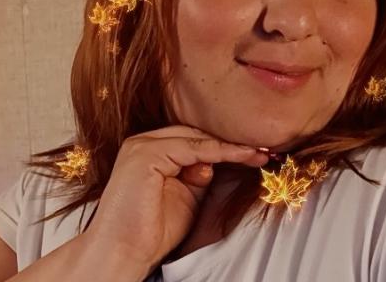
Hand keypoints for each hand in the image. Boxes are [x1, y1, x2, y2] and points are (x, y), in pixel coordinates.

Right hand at [82, 125, 267, 276]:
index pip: (191, 138)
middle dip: (229, 142)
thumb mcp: (185, 197)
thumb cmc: (150, 231)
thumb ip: (198, 176)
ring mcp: (142, 145)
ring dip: (229, 146)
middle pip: (194, 133)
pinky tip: (240, 156)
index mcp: (149, 150)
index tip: (253, 153)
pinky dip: (219, 152)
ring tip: (257, 154)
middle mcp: (143, 142)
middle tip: (261, 151)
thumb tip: (215, 163)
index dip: (223, 145)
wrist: (123, 252)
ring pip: (195, 137)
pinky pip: (192, 147)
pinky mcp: (145, 154)